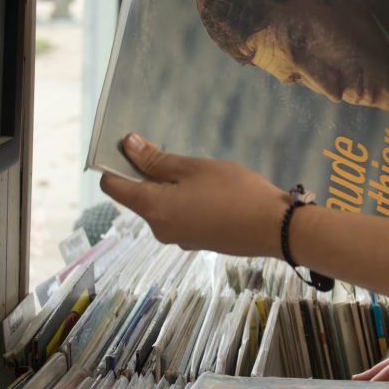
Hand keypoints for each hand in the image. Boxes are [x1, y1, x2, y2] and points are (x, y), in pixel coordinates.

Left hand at [100, 134, 289, 255]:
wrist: (274, 228)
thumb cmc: (234, 192)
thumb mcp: (194, 168)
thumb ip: (158, 160)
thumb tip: (128, 146)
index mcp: (152, 208)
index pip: (113, 186)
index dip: (116, 164)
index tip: (134, 147)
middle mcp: (158, 228)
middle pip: (139, 197)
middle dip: (151, 176)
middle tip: (182, 159)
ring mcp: (178, 238)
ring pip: (163, 207)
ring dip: (173, 190)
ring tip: (204, 177)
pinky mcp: (197, 242)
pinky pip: (181, 218)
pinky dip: (188, 204)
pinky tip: (214, 195)